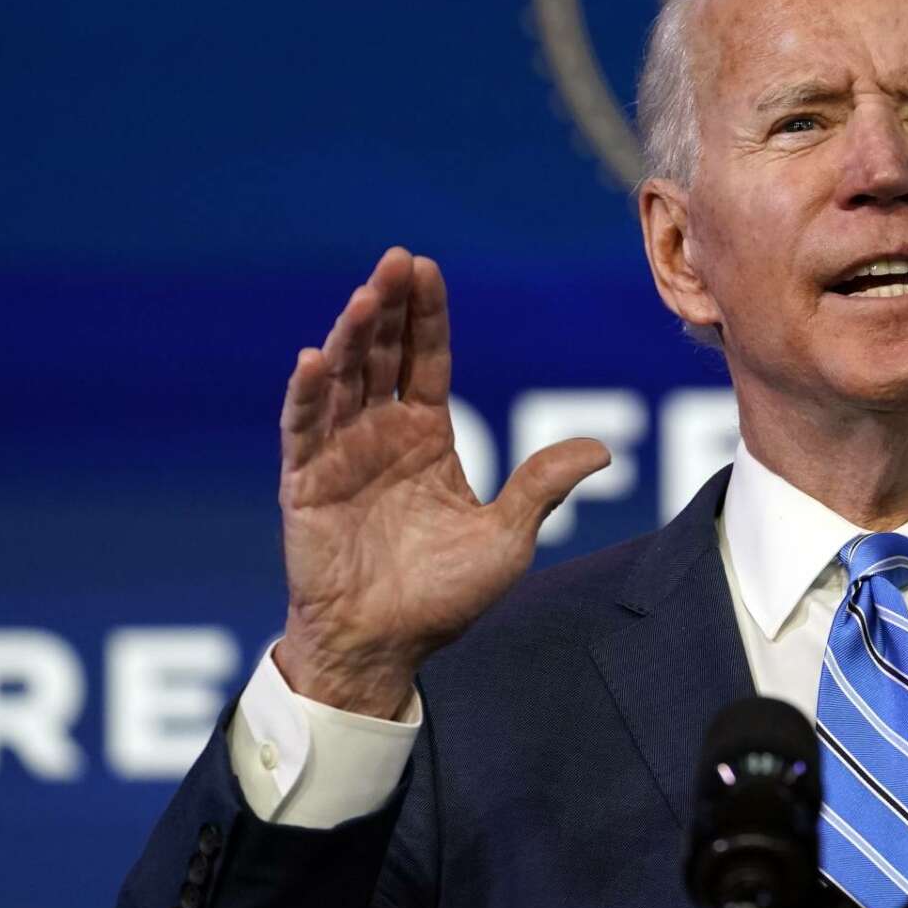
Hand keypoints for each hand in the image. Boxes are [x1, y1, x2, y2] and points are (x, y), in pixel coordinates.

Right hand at [274, 247, 610, 716]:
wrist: (386, 647)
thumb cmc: (443, 598)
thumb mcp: (507, 537)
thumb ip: (542, 485)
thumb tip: (603, 449)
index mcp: (425, 437)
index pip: (424, 361)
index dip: (425, 316)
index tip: (424, 267)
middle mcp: (380, 435)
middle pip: (382, 355)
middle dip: (388, 307)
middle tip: (395, 259)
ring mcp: (339, 455)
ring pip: (342, 380)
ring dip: (350, 336)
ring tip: (365, 296)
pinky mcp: (305, 484)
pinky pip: (304, 429)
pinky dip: (307, 394)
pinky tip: (315, 358)